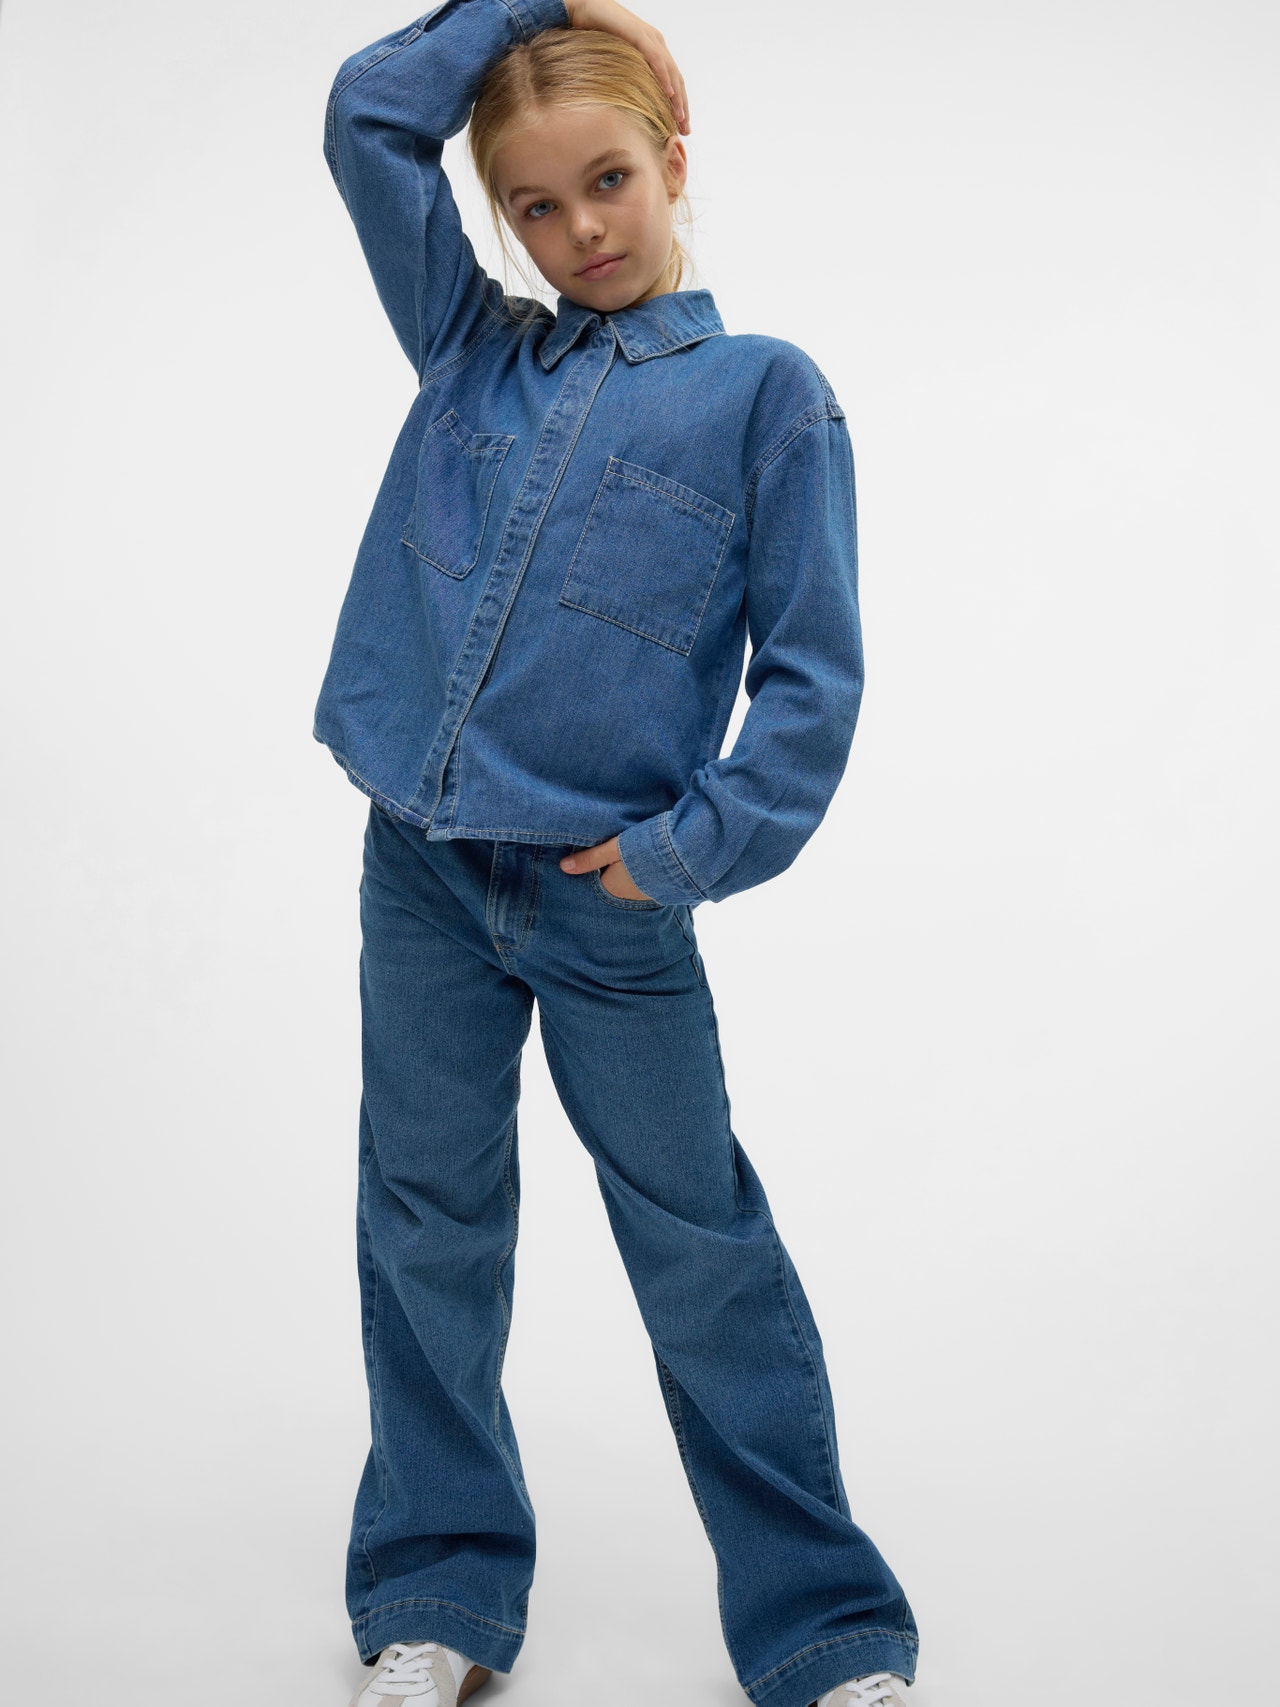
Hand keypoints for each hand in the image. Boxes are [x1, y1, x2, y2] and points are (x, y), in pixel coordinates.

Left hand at [560, 835, 655, 900]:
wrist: (687, 856)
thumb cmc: (645, 850)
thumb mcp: (613, 848)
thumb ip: (589, 858)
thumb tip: (563, 867)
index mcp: (611, 889)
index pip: (595, 879)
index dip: (595, 867)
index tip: (597, 856)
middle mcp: (627, 898)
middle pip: (612, 882)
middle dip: (611, 871)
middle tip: (614, 853)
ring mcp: (646, 897)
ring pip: (630, 883)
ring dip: (630, 872)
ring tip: (633, 854)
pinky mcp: (662, 891)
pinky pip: (646, 884)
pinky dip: (644, 874)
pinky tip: (649, 861)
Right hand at [562, 0, 689, 133]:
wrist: (585, 8)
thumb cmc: (596, 33)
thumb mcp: (617, 61)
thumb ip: (628, 75)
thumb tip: (628, 101)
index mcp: (654, 50)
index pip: (672, 81)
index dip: (678, 104)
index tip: (680, 126)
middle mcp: (657, 43)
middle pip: (676, 80)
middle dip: (682, 106)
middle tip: (686, 130)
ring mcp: (650, 38)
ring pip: (670, 72)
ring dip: (677, 97)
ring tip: (680, 118)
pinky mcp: (640, 35)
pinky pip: (656, 59)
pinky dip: (664, 77)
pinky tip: (669, 94)